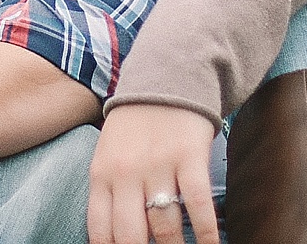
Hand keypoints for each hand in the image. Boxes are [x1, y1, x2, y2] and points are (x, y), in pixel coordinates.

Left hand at [87, 103, 221, 243]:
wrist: (165, 79)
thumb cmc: (135, 126)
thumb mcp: (108, 155)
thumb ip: (109, 193)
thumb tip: (111, 238)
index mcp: (102, 174)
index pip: (100, 231)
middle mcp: (126, 173)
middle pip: (130, 236)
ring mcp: (158, 165)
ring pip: (165, 227)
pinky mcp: (189, 157)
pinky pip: (197, 206)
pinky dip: (205, 233)